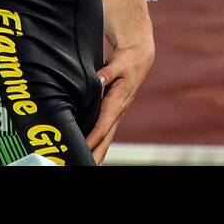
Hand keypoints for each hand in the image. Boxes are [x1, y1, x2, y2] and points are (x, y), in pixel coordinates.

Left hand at [86, 39, 154, 163]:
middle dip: (97, 153)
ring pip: (107, 137)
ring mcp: (118, 113)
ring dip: (99, 151)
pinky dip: (100, 142)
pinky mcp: (116, 111)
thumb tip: (101, 78)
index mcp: (117, 101)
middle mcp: (118, 111)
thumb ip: (108, 71)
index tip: (84, 147)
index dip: (94, 137)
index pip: (104, 123)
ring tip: (88, 163)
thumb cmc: (127, 60)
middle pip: (106, 137)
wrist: (139, 57)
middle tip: (86, 165)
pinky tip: (93, 149)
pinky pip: (107, 131)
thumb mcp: (117, 63)